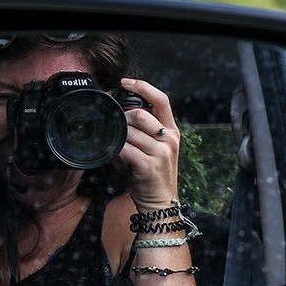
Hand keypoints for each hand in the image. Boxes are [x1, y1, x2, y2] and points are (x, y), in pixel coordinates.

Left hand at [119, 77, 180, 212]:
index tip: (125, 82)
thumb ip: (143, 132)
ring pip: (129, 132)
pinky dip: (115, 150)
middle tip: (115, 128)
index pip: (161, 99)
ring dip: (117, 138)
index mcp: (171, 131)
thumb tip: (119, 117)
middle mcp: (169, 139)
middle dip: (122, 119)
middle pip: (140, 114)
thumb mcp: (155, 149)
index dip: (143, 86)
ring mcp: (161, 152)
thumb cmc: (153, 175)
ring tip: (116, 146)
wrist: (160, 203)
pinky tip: (114, 155)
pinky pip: (125, 150)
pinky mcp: (149, 166)